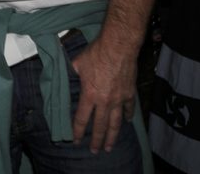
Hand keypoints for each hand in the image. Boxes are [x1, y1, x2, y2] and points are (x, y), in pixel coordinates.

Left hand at [69, 36, 137, 152]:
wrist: (118, 47)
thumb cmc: (96, 53)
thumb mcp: (77, 63)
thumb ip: (73, 73)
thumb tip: (69, 74)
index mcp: (89, 95)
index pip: (82, 119)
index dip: (78, 131)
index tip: (76, 140)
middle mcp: (104, 101)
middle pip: (100, 126)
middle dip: (96, 141)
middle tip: (94, 151)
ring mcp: (119, 99)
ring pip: (116, 123)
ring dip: (113, 136)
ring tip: (110, 147)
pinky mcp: (130, 93)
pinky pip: (129, 109)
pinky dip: (128, 117)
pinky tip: (127, 122)